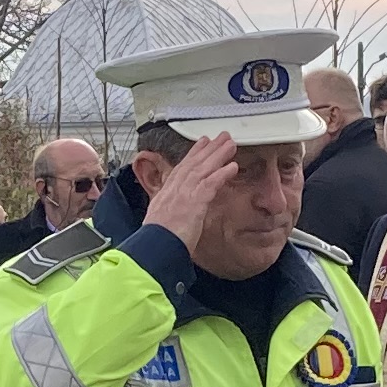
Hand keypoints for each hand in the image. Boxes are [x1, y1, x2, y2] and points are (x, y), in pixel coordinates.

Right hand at [138, 130, 246, 247]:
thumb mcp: (159, 223)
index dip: (193, 155)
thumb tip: (172, 217)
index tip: (202, 144)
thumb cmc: (156, 243)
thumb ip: (169, 215)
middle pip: (193, 164)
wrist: (153, 250)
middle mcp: (174, 190)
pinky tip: (232, 167)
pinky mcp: (194, 203)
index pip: (181, 169)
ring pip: (203, 169)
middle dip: (209, 149)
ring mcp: (183, 195)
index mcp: (165, 195)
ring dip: (218, 155)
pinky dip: (221, 174)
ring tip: (230, 145)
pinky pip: (210, 184)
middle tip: (221, 137)